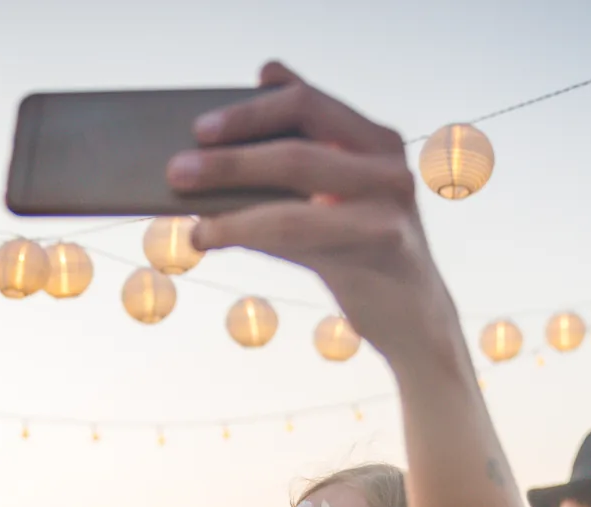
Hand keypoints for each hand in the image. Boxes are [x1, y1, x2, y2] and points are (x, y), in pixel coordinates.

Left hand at [168, 63, 460, 369]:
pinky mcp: (383, 237)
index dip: (252, 107)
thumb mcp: (328, 207)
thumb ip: (290, 171)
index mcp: (373, 139)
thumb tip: (213, 151)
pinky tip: (207, 236)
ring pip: (295, 172)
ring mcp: (389, 195)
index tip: (202, 125)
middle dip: (232, 145)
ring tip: (183, 198)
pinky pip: (298, 225)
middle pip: (298, 129)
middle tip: (178, 165)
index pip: (307, 101)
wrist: (412, 320)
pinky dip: (243, 227)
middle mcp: (386, 158)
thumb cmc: (357, 259)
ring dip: (230, 180)